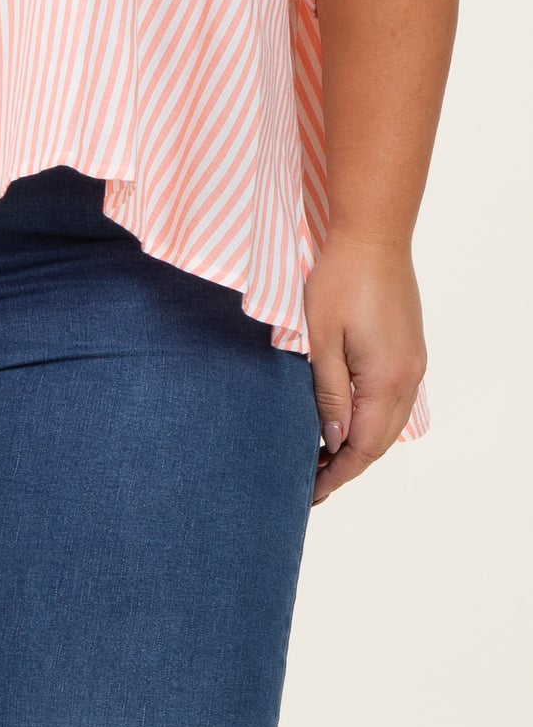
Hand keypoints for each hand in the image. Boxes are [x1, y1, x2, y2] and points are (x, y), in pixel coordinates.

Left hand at [303, 231, 426, 505]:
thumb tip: (333, 438)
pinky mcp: (410, 349)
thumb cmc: (340, 279)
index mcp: (386, 380)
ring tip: (324, 453)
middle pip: (381, 440)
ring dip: (361, 441)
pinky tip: (347, 416)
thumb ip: (328, 392)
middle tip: (312, 479)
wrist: (373, 235)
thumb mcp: (321, 338)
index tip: (312, 491)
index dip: (338, 473)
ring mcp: (413, 363)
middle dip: (348, 464)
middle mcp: (408, 377)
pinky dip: (372, 417)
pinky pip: (394, 398)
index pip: (364, 446)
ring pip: (390, 422)